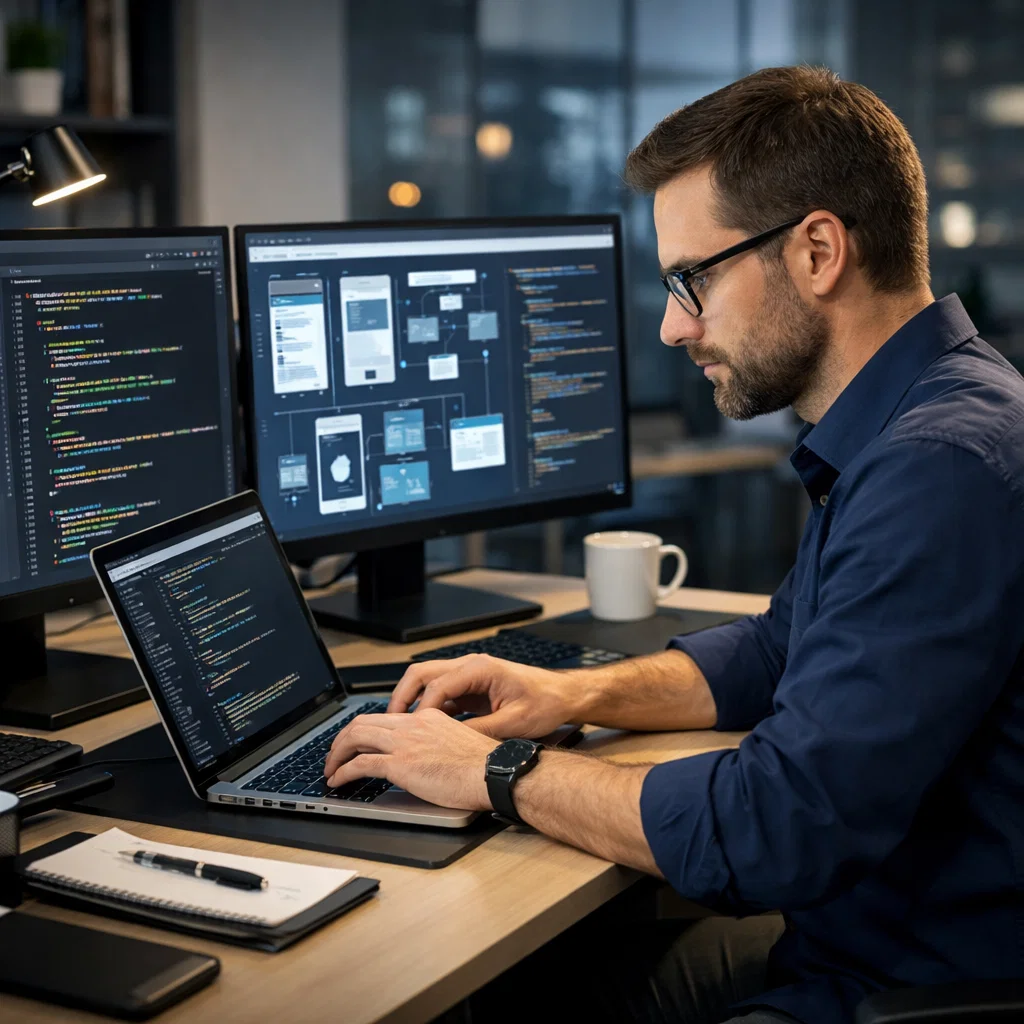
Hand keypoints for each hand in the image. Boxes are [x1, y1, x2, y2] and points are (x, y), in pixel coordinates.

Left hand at [323, 708, 499, 810]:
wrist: (493, 773)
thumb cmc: (485, 766)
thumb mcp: (456, 743)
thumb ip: (435, 743)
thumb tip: (423, 758)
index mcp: (427, 717)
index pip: (385, 717)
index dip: (364, 729)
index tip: (356, 742)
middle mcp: (413, 725)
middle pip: (363, 723)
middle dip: (342, 739)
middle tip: (334, 753)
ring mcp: (405, 743)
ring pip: (356, 738)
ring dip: (337, 753)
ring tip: (330, 768)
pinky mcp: (400, 764)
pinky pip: (360, 764)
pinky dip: (343, 771)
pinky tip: (338, 781)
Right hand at [388, 654, 582, 738]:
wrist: (563, 695)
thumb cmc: (545, 703)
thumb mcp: (514, 722)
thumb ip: (480, 731)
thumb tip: (450, 742)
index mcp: (480, 669)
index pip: (437, 684)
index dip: (420, 709)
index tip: (411, 731)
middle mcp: (470, 665)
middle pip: (422, 674)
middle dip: (402, 697)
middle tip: (390, 723)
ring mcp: (468, 674)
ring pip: (426, 681)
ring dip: (411, 701)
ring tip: (399, 728)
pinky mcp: (470, 686)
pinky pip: (439, 693)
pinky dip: (426, 707)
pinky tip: (421, 728)